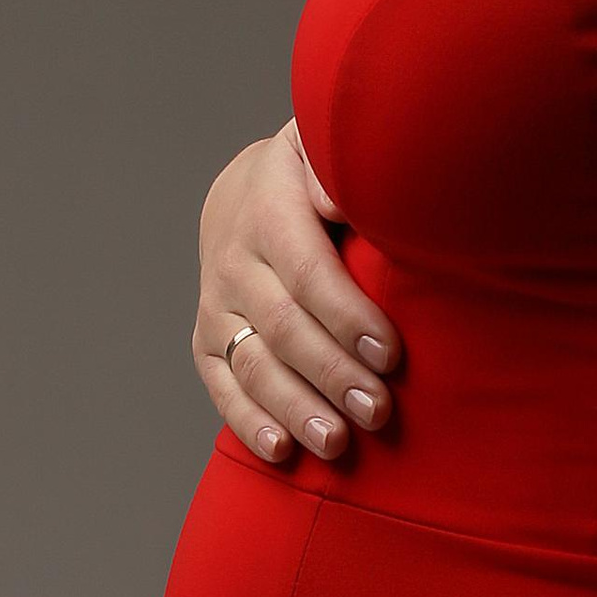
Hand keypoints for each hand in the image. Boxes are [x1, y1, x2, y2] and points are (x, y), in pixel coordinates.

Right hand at [194, 120, 401, 468]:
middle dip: (332, 374)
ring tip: (337, 444)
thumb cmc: (311, 173)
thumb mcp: (321, 146)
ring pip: (253, 364)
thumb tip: (338, 200)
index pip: (308, 273)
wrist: (245, 188)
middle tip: (377, 412)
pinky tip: (282, 450)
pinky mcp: (206, 340)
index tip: (390, 353)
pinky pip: (222, 385)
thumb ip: (330, 166)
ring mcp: (217, 305)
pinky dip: (249, 420)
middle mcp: (235, 261)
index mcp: (269, 210)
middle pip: (284, 328)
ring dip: (295, 408)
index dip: (348, 317)